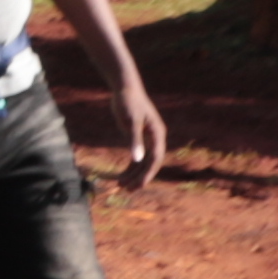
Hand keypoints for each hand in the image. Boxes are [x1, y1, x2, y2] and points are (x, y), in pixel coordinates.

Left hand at [107, 73, 169, 190]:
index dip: (148, 174)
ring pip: (142, 162)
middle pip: (149, 163)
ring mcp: (147, 139)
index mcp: (157, 135)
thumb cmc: (128, 102)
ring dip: (133, 174)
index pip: (155, 159)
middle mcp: (155, 139)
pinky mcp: (137, 138)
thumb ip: (134, 140)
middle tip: (127, 190)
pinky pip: (136, 157)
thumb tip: (137, 159)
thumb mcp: (130, 121)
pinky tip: (120, 176)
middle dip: (139, 177)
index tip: (138, 185)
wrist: (124, 88)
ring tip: (120, 186)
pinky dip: (129, 167)